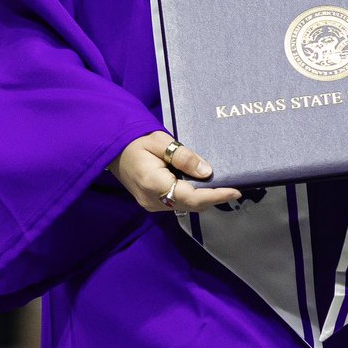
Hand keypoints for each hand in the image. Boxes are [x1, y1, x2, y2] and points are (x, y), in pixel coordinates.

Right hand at [108, 131, 241, 213]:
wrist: (112, 150)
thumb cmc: (135, 141)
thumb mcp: (160, 141)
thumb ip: (183, 157)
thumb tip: (208, 172)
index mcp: (154, 184)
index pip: (191, 197)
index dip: (215, 195)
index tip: (235, 190)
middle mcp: (153, 201)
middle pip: (191, 204)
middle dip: (213, 197)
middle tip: (234, 186)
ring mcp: (151, 205)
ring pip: (185, 206)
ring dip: (203, 198)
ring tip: (222, 185)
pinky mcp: (151, 203)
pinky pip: (177, 203)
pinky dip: (192, 196)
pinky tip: (201, 185)